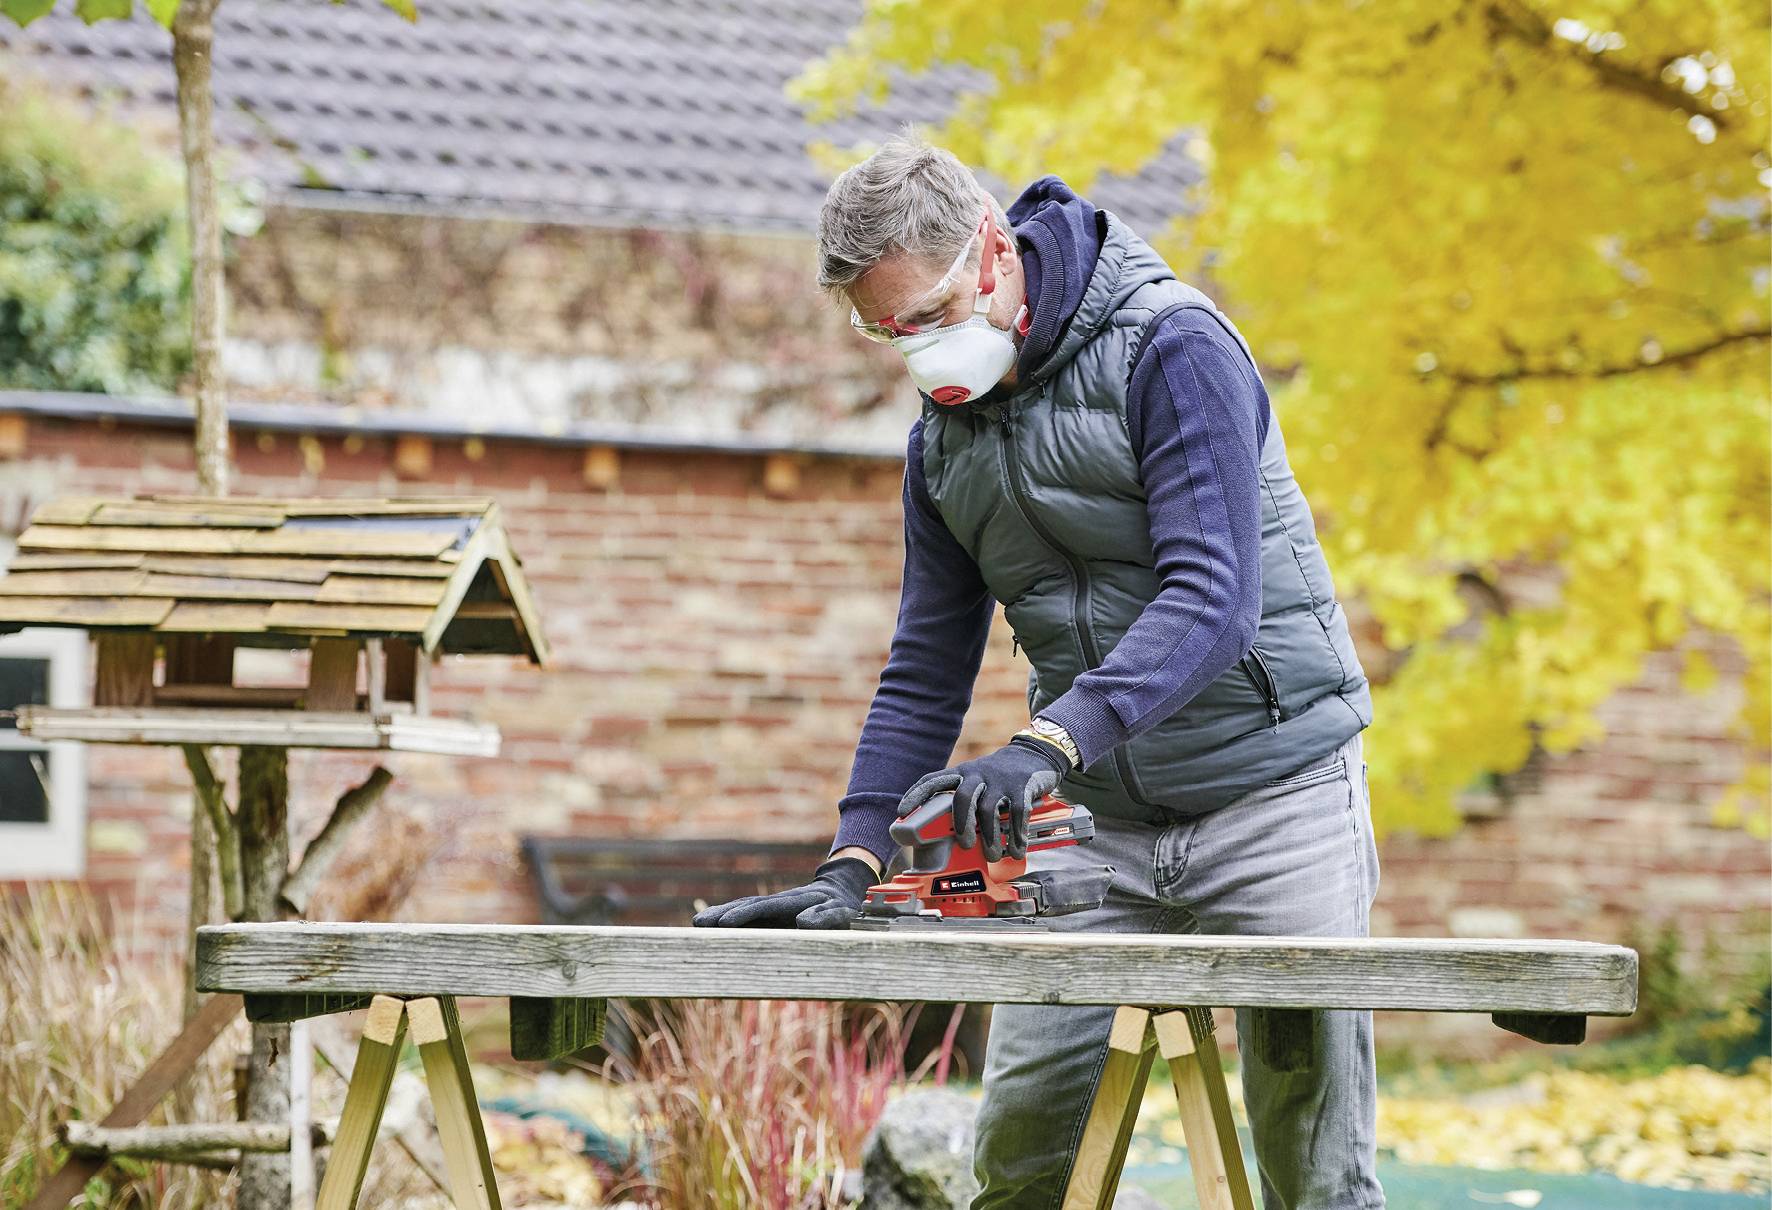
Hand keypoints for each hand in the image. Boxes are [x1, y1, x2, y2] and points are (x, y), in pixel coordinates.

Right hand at [690, 857, 876, 929]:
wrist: (841, 890)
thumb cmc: (843, 906)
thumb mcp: (840, 912)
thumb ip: (824, 918)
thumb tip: (802, 923)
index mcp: (795, 902)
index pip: (764, 908)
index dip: (743, 915)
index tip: (724, 923)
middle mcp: (779, 902)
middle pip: (746, 906)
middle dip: (722, 914)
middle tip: (698, 924)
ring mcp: (773, 906)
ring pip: (743, 909)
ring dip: (721, 915)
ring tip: (697, 924)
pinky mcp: (771, 914)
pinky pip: (748, 914)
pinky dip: (729, 918)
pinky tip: (712, 925)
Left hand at [897, 737, 1068, 861]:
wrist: (1036, 754)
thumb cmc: (1001, 775)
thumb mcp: (978, 779)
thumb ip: (965, 799)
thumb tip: (947, 836)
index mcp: (963, 773)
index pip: (934, 780)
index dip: (916, 794)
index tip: (901, 812)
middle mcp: (979, 774)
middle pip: (963, 798)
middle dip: (961, 824)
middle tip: (964, 845)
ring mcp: (1001, 780)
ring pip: (989, 810)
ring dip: (989, 837)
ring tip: (992, 855)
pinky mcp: (1022, 786)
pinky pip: (1017, 813)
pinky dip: (1016, 835)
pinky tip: (1016, 849)